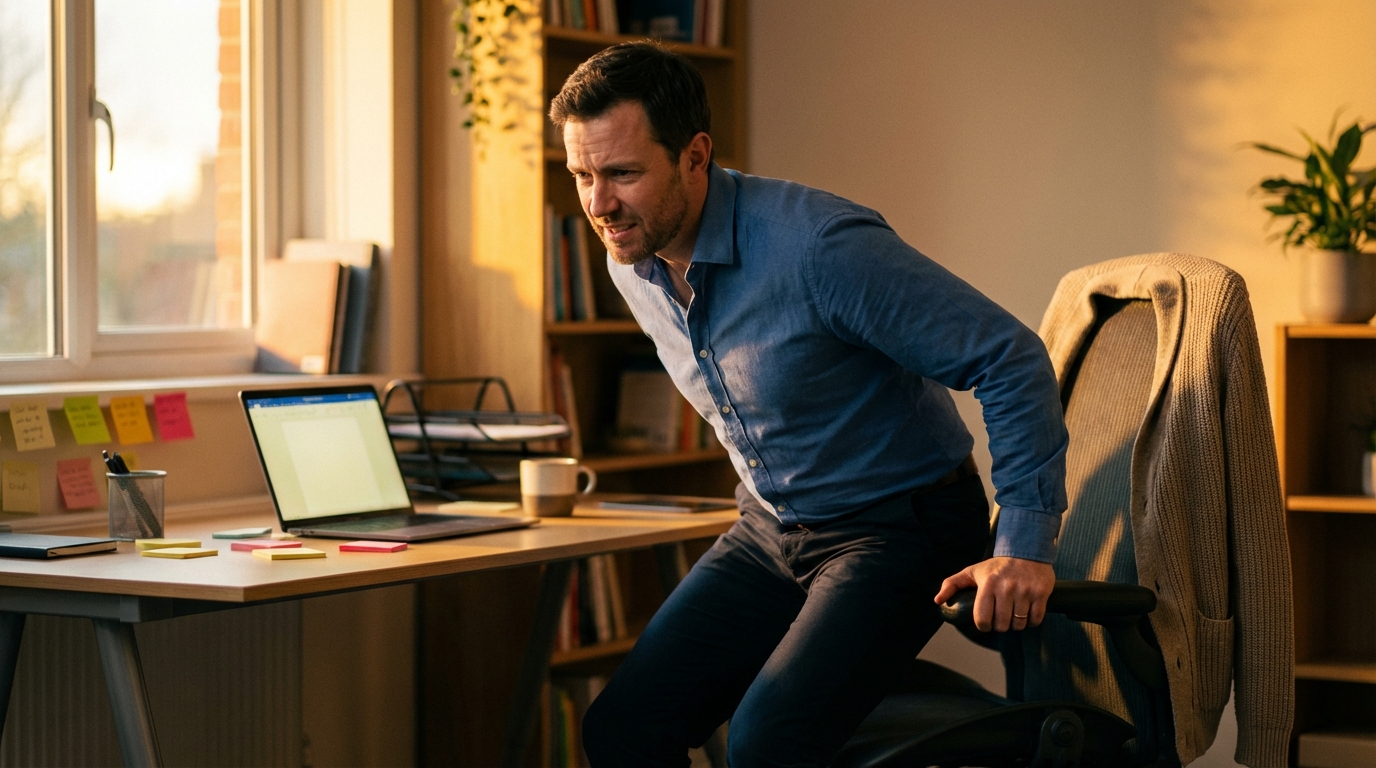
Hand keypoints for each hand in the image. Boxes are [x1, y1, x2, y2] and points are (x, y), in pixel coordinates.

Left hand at [933, 556, 1054, 631]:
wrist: (1027, 550)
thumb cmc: (997, 566)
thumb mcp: (972, 571)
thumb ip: (952, 584)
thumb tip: (937, 601)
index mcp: (987, 584)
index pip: (982, 619)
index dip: (984, 625)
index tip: (986, 621)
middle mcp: (1006, 588)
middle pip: (1002, 625)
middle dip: (1001, 626)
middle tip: (1001, 618)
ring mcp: (1025, 591)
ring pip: (1019, 624)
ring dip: (1016, 624)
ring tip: (1014, 614)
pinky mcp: (1041, 593)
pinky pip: (1036, 619)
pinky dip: (1031, 621)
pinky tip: (1027, 613)